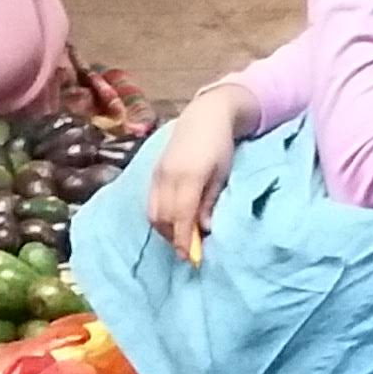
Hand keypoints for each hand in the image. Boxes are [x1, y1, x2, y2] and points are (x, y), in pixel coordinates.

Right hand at [147, 83, 252, 259]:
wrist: (205, 115)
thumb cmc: (221, 146)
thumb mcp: (221, 175)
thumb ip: (209, 202)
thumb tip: (203, 230)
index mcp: (189, 177)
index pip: (181, 217)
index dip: (183, 241)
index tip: (189, 258)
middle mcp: (168, 176)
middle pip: (163, 218)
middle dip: (173, 238)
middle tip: (187, 250)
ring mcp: (157, 173)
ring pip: (153, 211)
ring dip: (164, 228)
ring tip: (180, 236)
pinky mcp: (154, 171)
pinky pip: (151, 201)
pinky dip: (159, 215)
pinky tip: (172, 220)